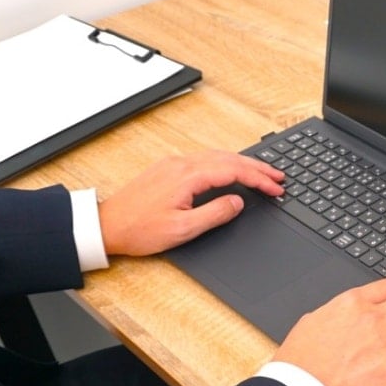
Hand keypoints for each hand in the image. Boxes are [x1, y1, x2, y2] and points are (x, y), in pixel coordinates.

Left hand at [99, 151, 284, 255]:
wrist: (106, 225)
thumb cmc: (140, 229)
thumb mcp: (182, 229)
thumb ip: (214, 213)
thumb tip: (237, 202)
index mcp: (187, 177)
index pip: (234, 171)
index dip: (259, 179)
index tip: (276, 189)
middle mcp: (181, 164)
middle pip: (229, 159)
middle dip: (257, 167)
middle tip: (278, 177)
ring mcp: (173, 164)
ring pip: (217, 156)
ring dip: (242, 163)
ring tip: (262, 173)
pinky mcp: (167, 169)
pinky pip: (204, 159)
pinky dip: (225, 163)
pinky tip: (231, 169)